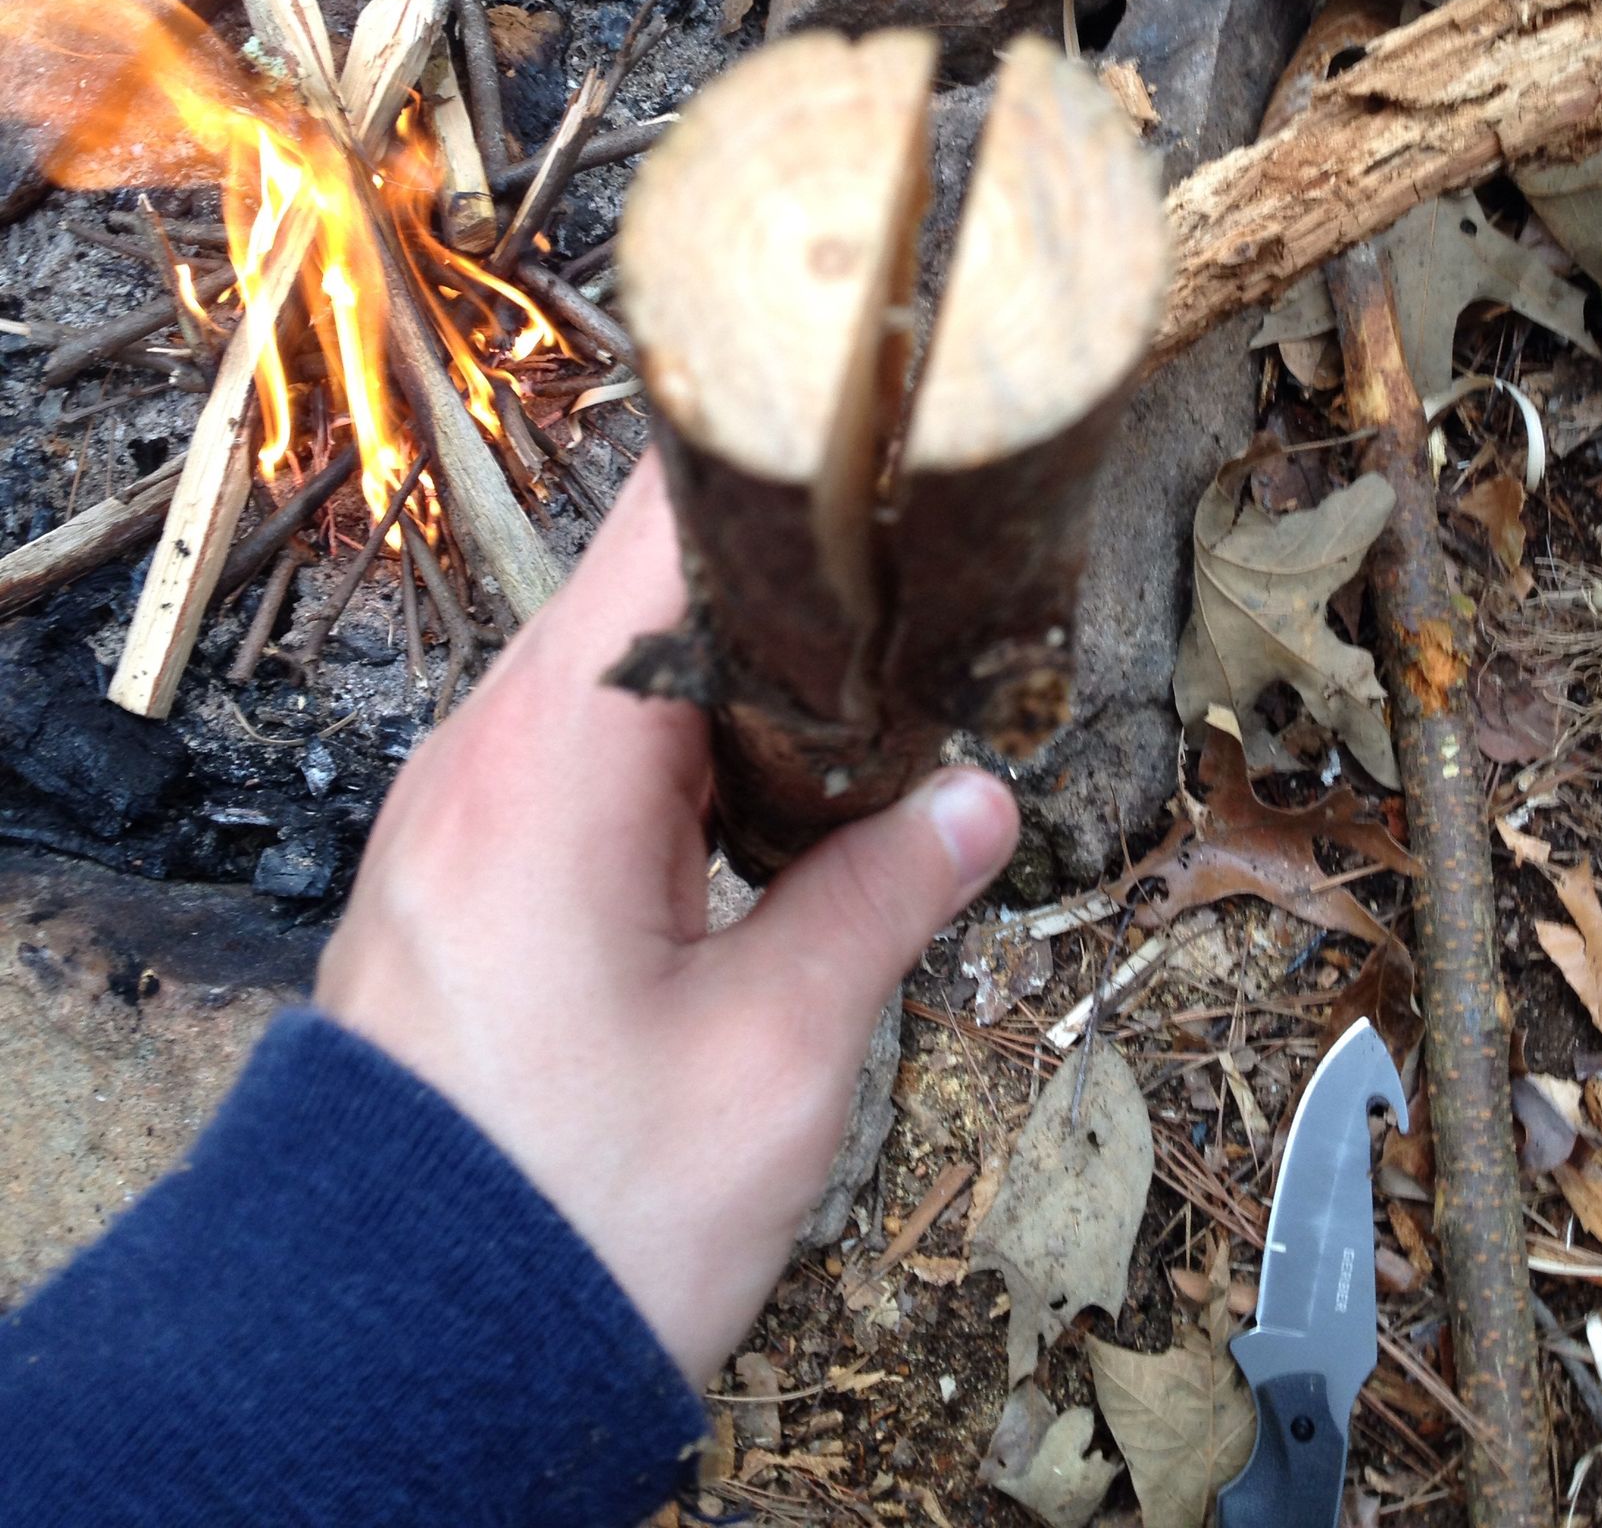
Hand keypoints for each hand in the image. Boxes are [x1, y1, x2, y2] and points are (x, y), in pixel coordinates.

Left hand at [315, 452, 1018, 1386]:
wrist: (395, 1359)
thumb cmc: (577, 1214)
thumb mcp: (773, 1058)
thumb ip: (882, 899)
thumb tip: (978, 808)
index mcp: (550, 762)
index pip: (662, 530)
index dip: (782, 482)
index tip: (891, 471)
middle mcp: (478, 755)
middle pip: (641, 595)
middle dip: (781, 596)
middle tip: (919, 608)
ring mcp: (451, 809)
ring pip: (609, 678)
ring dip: (726, 686)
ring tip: (862, 709)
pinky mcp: (453, 869)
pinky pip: (569, 759)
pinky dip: (666, 757)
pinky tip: (757, 805)